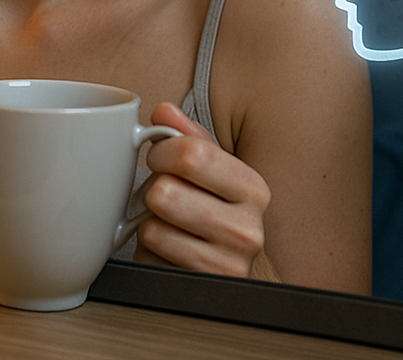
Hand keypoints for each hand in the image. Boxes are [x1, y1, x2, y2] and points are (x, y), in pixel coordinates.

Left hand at [134, 102, 273, 277]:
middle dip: (154, 189)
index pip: (192, 156)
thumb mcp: (215, 166)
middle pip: (165, 194)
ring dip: (149, 222)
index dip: (161, 151)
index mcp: (254, 190)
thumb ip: (188, 134)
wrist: (232, 265)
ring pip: (152, 229)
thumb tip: (164, 111)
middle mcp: (247, 232)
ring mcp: (224, 268)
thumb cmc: (218, 207)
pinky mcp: (196, 291)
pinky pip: (148, 259)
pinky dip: (148, 251)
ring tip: (169, 221)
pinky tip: (167, 247)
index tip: (159, 156)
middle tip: (164, 191)